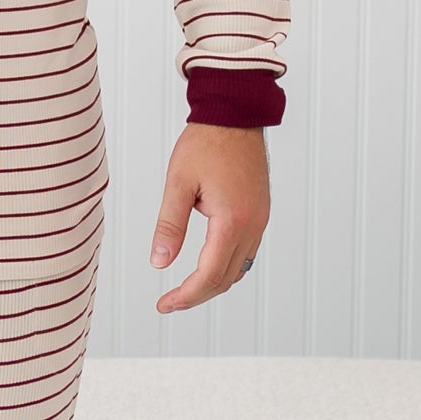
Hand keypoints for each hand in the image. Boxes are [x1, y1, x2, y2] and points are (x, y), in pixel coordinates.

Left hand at [150, 123, 268, 313]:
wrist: (235, 115)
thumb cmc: (206, 143)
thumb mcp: (178, 183)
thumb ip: (169, 225)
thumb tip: (159, 262)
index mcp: (232, 221)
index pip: (209, 274)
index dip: (186, 295)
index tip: (165, 304)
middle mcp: (252, 225)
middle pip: (226, 278)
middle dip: (197, 295)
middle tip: (169, 302)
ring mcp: (260, 220)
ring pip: (239, 268)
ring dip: (213, 283)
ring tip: (185, 288)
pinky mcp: (260, 213)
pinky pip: (246, 252)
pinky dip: (226, 266)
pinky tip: (207, 265)